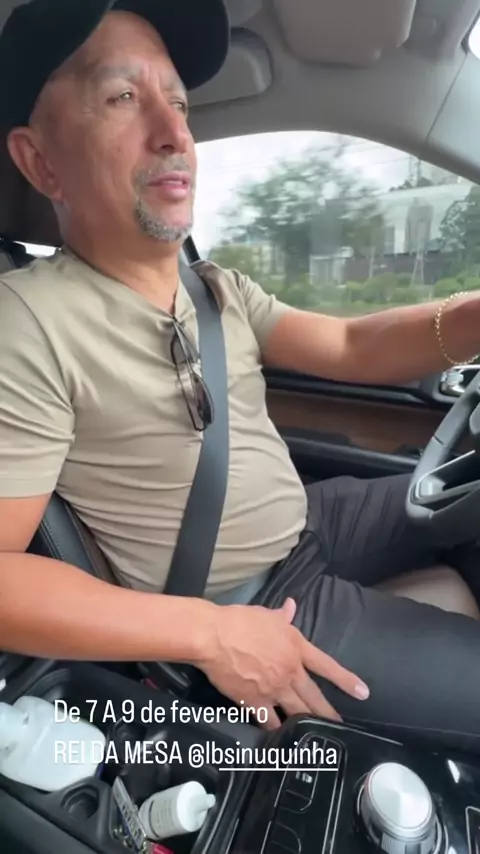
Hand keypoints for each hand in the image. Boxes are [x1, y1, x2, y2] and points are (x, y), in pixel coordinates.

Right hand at [198, 597, 368, 728]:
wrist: (214, 637)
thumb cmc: (240, 621)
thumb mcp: (266, 614)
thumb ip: (282, 615)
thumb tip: (292, 606)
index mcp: (296, 647)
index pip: (327, 666)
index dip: (346, 680)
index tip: (363, 692)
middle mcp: (290, 670)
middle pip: (315, 696)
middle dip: (329, 713)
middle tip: (341, 726)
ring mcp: (274, 689)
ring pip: (297, 712)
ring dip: (308, 724)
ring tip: (318, 739)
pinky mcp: (255, 702)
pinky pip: (270, 722)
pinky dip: (277, 731)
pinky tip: (282, 741)